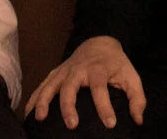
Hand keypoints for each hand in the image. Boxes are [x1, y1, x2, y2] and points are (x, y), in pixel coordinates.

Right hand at [26, 36, 145, 129]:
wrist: (99, 43)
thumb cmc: (116, 64)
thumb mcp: (131, 77)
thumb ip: (137, 98)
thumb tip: (138, 119)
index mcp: (99, 69)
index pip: (101, 88)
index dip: (105, 106)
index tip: (110, 124)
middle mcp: (79, 69)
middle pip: (71, 86)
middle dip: (69, 106)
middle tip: (72, 125)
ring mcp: (64, 71)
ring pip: (51, 85)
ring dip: (44, 102)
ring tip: (41, 119)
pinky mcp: (55, 73)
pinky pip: (42, 85)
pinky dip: (34, 98)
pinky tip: (28, 113)